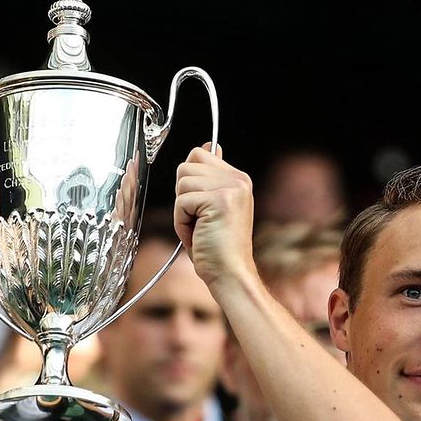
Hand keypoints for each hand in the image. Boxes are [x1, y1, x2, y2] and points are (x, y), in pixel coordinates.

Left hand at [174, 146, 255, 290]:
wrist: (231, 275)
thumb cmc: (217, 249)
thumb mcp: (211, 207)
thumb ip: (208, 178)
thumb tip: (206, 146)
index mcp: (239, 179)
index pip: (200, 154)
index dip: (190, 182)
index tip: (201, 207)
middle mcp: (239, 179)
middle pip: (186, 166)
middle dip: (184, 196)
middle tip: (201, 221)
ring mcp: (231, 188)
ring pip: (182, 182)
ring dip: (182, 210)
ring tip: (200, 229)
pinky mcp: (219, 200)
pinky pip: (181, 201)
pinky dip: (182, 222)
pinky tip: (199, 235)